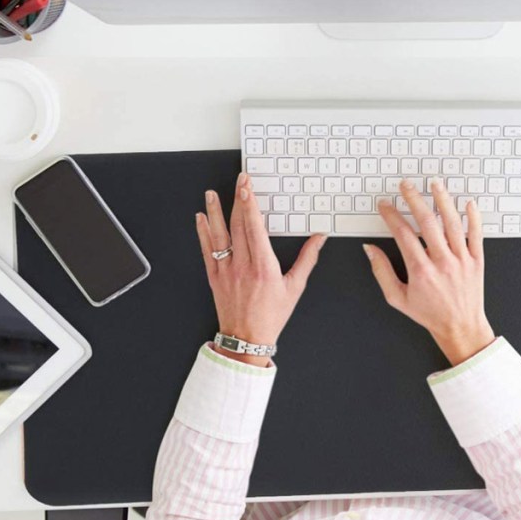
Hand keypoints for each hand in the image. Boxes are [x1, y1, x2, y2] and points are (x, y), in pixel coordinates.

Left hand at [196, 172, 327, 366]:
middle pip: (238, 225)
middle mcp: (243, 266)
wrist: (246, 338)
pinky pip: (206, 250)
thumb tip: (319, 238)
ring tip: (211, 193)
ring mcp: (226, 271)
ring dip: (214, 211)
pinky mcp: (214, 277)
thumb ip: (307, 259)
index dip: (250, 205)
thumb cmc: (271, 316)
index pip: (254, 228)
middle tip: (239, 180)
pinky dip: (203, 232)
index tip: (247, 187)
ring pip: (219, 235)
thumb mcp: (295, 288)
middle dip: (238, 199)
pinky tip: (201, 218)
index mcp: (264, 267)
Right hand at [363, 178, 494, 366]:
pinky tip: (468, 203)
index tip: (385, 205)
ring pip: (452, 223)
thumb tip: (370, 250)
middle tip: (406, 186)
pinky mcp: (477, 261)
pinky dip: (473, 217)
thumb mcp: (397, 298)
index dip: (391, 216)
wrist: (460, 327)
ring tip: (434, 184)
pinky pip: (476, 234)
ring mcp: (461, 260)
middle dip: (414, 200)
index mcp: (421, 271)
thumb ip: (382, 271)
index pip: (403, 234)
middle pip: (427, 222)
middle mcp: (442, 262)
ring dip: (443, 201)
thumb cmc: (429, 314)